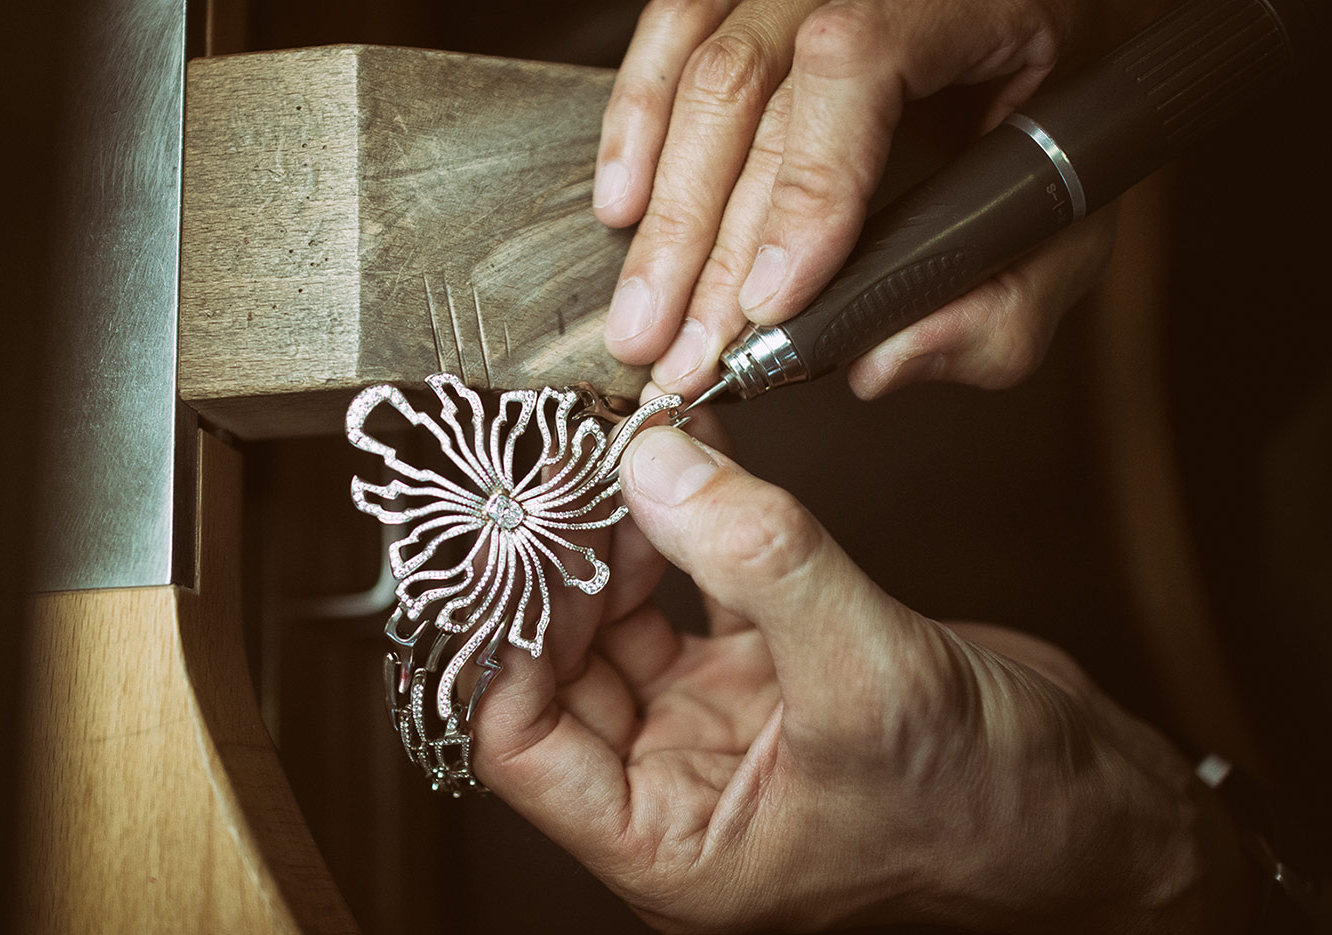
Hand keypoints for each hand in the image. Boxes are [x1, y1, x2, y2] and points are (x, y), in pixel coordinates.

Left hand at [474, 421, 1251, 932]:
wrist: (1099, 810)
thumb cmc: (998, 813)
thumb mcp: (872, 681)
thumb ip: (760, 561)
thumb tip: (653, 464)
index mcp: (672, 841)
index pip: (524, 745)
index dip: (510, 639)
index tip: (527, 538)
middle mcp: (682, 786)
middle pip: (568, 666)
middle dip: (568, 566)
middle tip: (576, 472)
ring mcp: (722, 725)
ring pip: (626, 619)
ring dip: (623, 534)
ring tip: (631, 453)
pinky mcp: (770, 671)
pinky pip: (698, 588)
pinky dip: (688, 523)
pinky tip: (687, 460)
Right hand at [596, 0, 1126, 400]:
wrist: (1052, 15)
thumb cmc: (1056, 116)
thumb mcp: (1066, 218)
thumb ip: (1004, 305)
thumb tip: (876, 366)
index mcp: (967, 1)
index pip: (858, 63)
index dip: (806, 185)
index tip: (773, 302)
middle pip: (752, 86)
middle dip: (708, 242)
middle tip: (680, 354)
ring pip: (702, 71)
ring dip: (664, 209)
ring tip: (641, 317)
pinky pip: (670, 29)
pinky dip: (635, 123)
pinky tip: (620, 208)